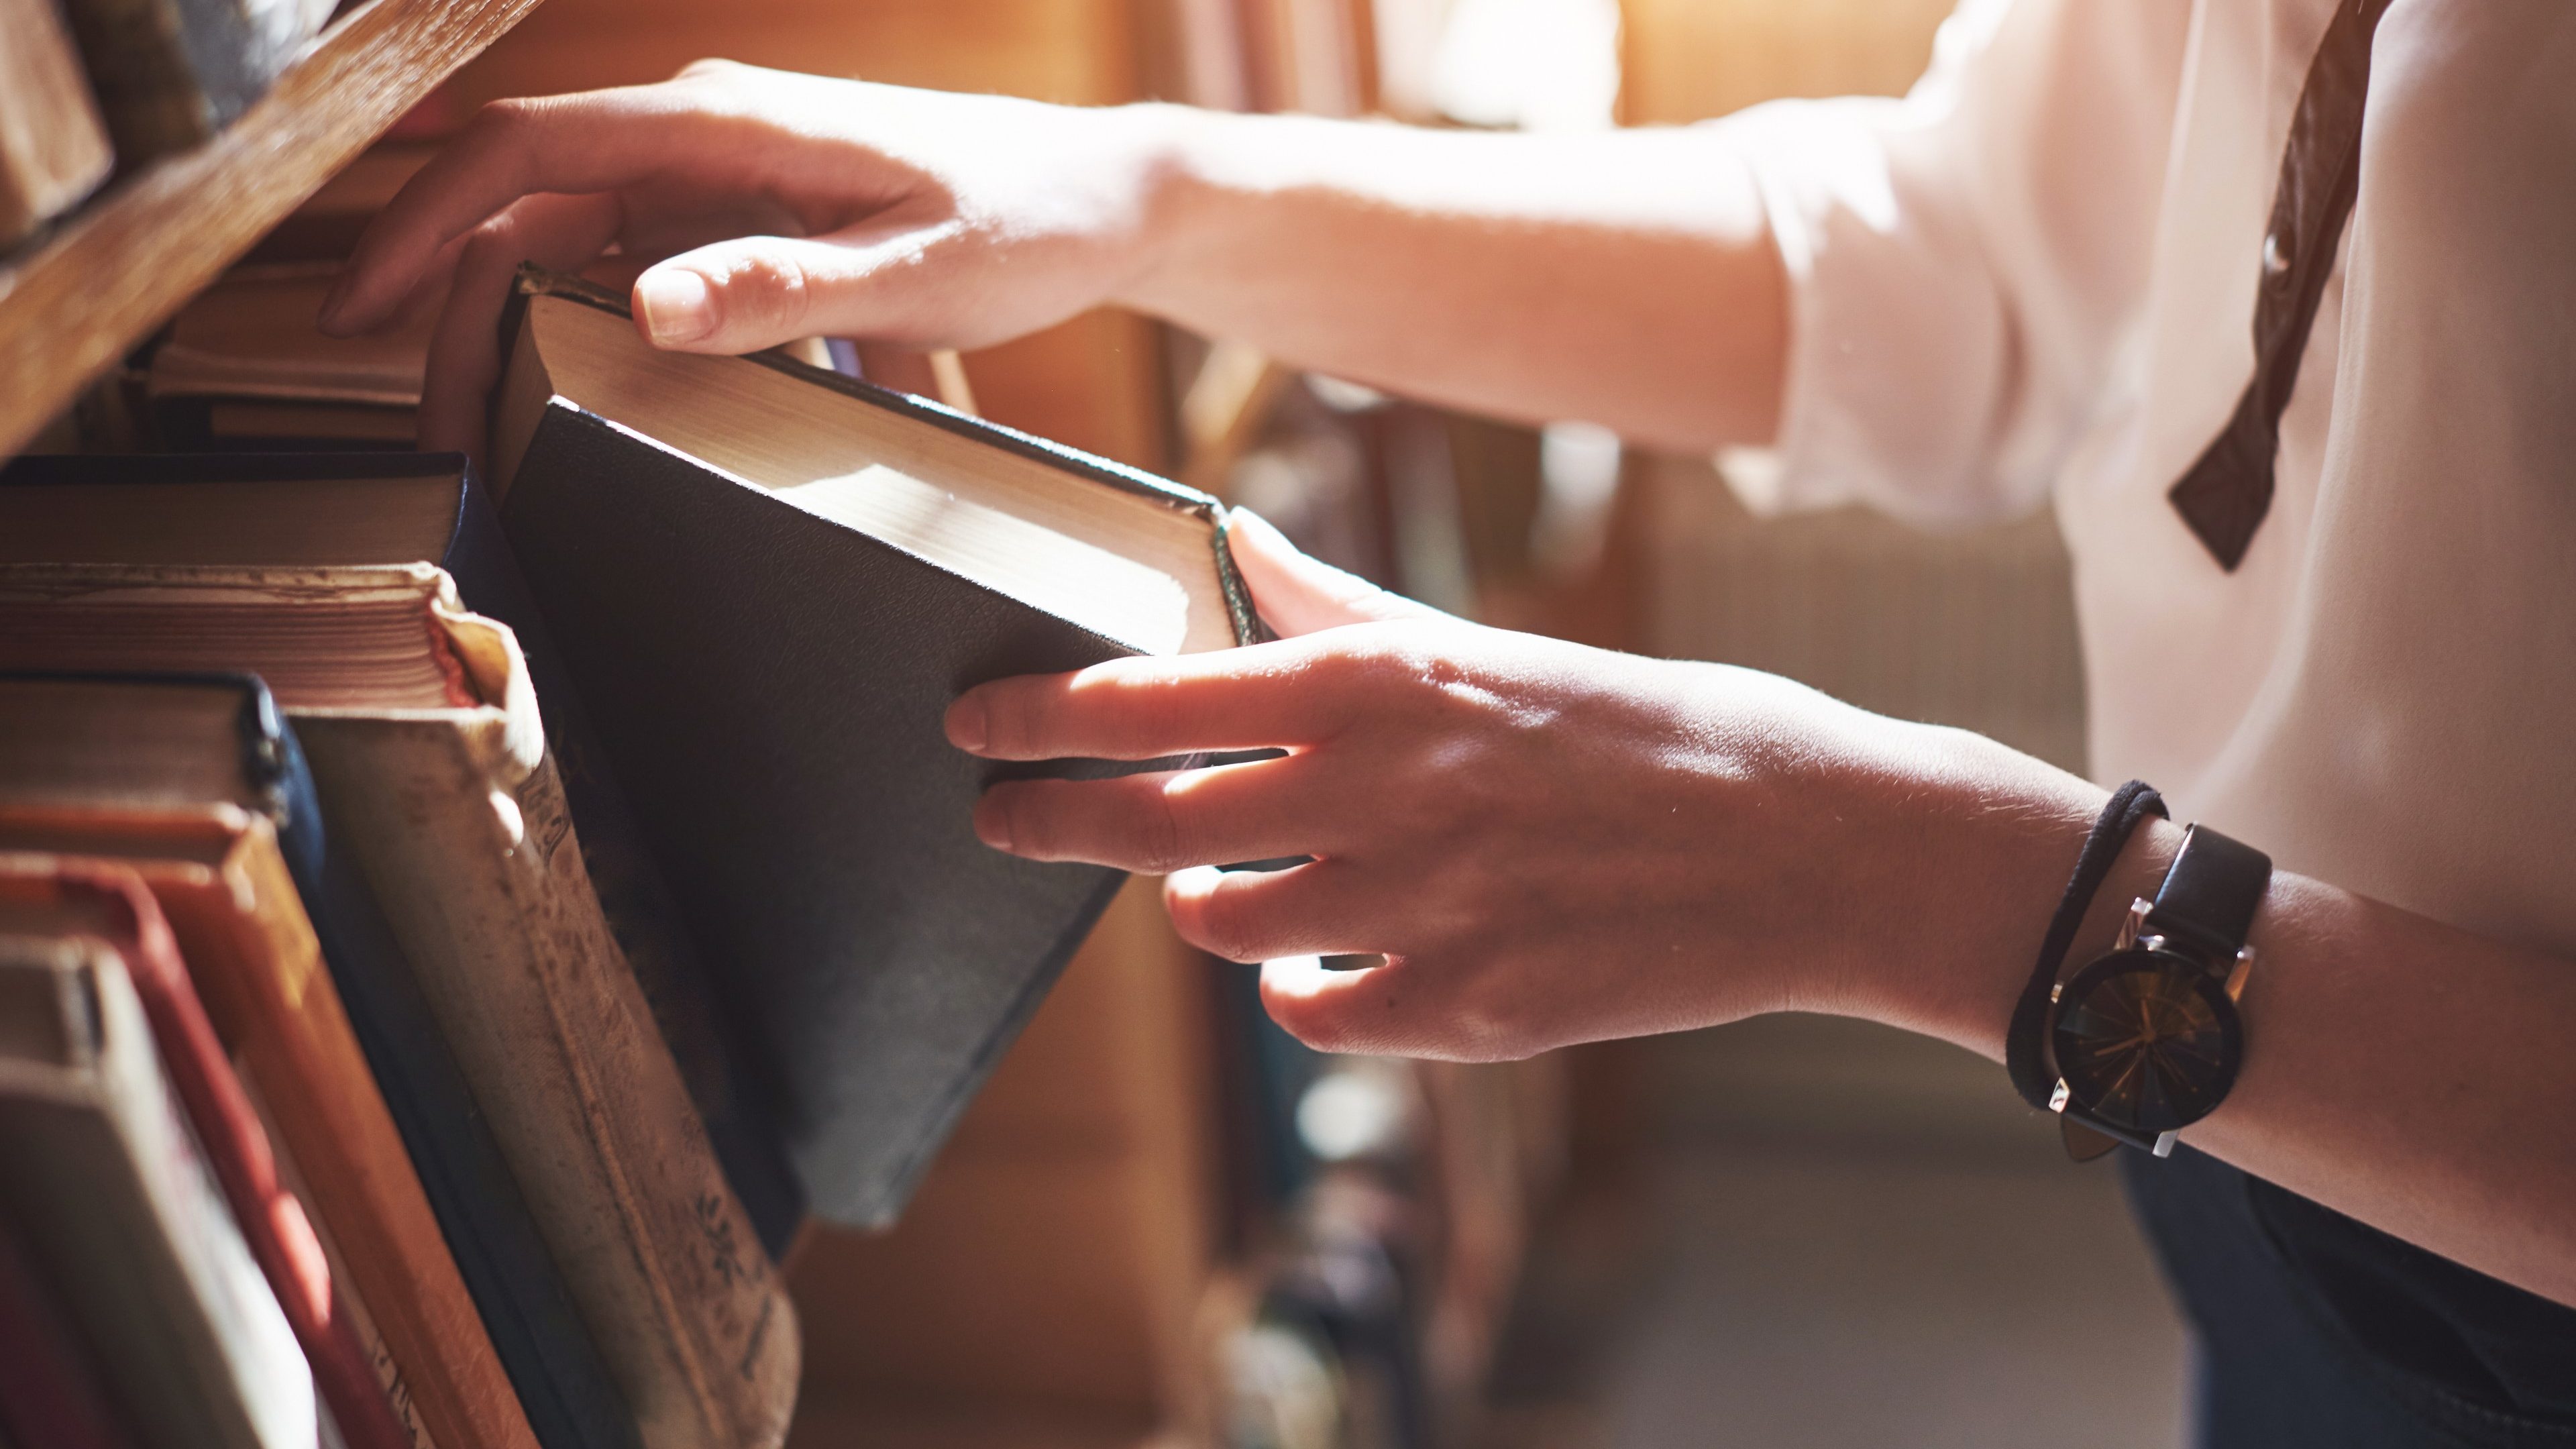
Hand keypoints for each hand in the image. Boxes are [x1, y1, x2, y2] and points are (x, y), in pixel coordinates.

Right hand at [319, 61, 1177, 451]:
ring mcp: (722, 177)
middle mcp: (706, 136)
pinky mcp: (747, 220)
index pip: (529, 151)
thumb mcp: (911, 269)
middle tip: (433, 430)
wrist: (1102, 200)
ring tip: (482, 434)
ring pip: (571, 244)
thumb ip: (779, 288)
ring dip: (513, 330)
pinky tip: (571, 401)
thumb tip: (639, 306)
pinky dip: (588, 329)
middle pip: (530, 211)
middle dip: (457, 311)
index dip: (429, 224)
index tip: (362, 309)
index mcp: (726, 125)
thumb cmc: (1024, 223)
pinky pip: (637, 267)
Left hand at [947, 513, 2102, 1060]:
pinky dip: (1304, 984)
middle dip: (1047, 822)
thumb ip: (1339, 611)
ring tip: (1226, 881)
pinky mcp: (1462, 1013)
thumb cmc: (1648, 729)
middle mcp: (1378, 794)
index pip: (1147, 699)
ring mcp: (1417, 912)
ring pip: (1220, 924)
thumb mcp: (1486, 647)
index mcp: (1379, 684)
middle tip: (1002, 819)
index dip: (1036, 718)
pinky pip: (1310, 1010)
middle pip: (1147, 823)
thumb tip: (1230, 548)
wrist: (1810, 846)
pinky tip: (1339, 955)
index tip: (977, 725)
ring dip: (1202, 902)